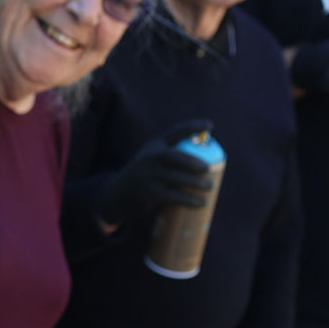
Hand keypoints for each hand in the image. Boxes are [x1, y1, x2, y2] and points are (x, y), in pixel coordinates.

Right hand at [95, 119, 214, 231]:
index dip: (192, 127)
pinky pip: (171, 196)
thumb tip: (208, 163)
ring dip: (194, 183)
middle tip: (209, 167)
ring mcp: (147, 176)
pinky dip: (188, 200)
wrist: (118, 194)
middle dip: (192, 161)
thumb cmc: (145, 176)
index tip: (209, 125)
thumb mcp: (153, 160)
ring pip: (174, 178)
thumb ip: (174, 158)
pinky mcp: (148, 193)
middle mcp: (149, 157)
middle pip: (172, 156)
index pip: (174, 132)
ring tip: (210, 187)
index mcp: (154, 146)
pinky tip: (200, 202)